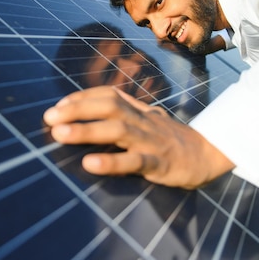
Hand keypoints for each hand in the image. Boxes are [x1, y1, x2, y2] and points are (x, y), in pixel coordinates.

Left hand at [43, 86, 234, 188]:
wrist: (209, 155)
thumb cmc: (169, 141)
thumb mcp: (147, 122)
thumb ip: (123, 116)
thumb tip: (88, 114)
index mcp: (139, 111)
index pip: (108, 95)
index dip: (82, 98)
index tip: (57, 107)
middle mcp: (143, 121)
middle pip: (109, 106)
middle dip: (77, 109)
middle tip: (49, 118)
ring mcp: (151, 141)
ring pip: (118, 130)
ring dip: (86, 130)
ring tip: (60, 135)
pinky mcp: (160, 164)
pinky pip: (134, 162)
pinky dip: (112, 162)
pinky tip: (90, 164)